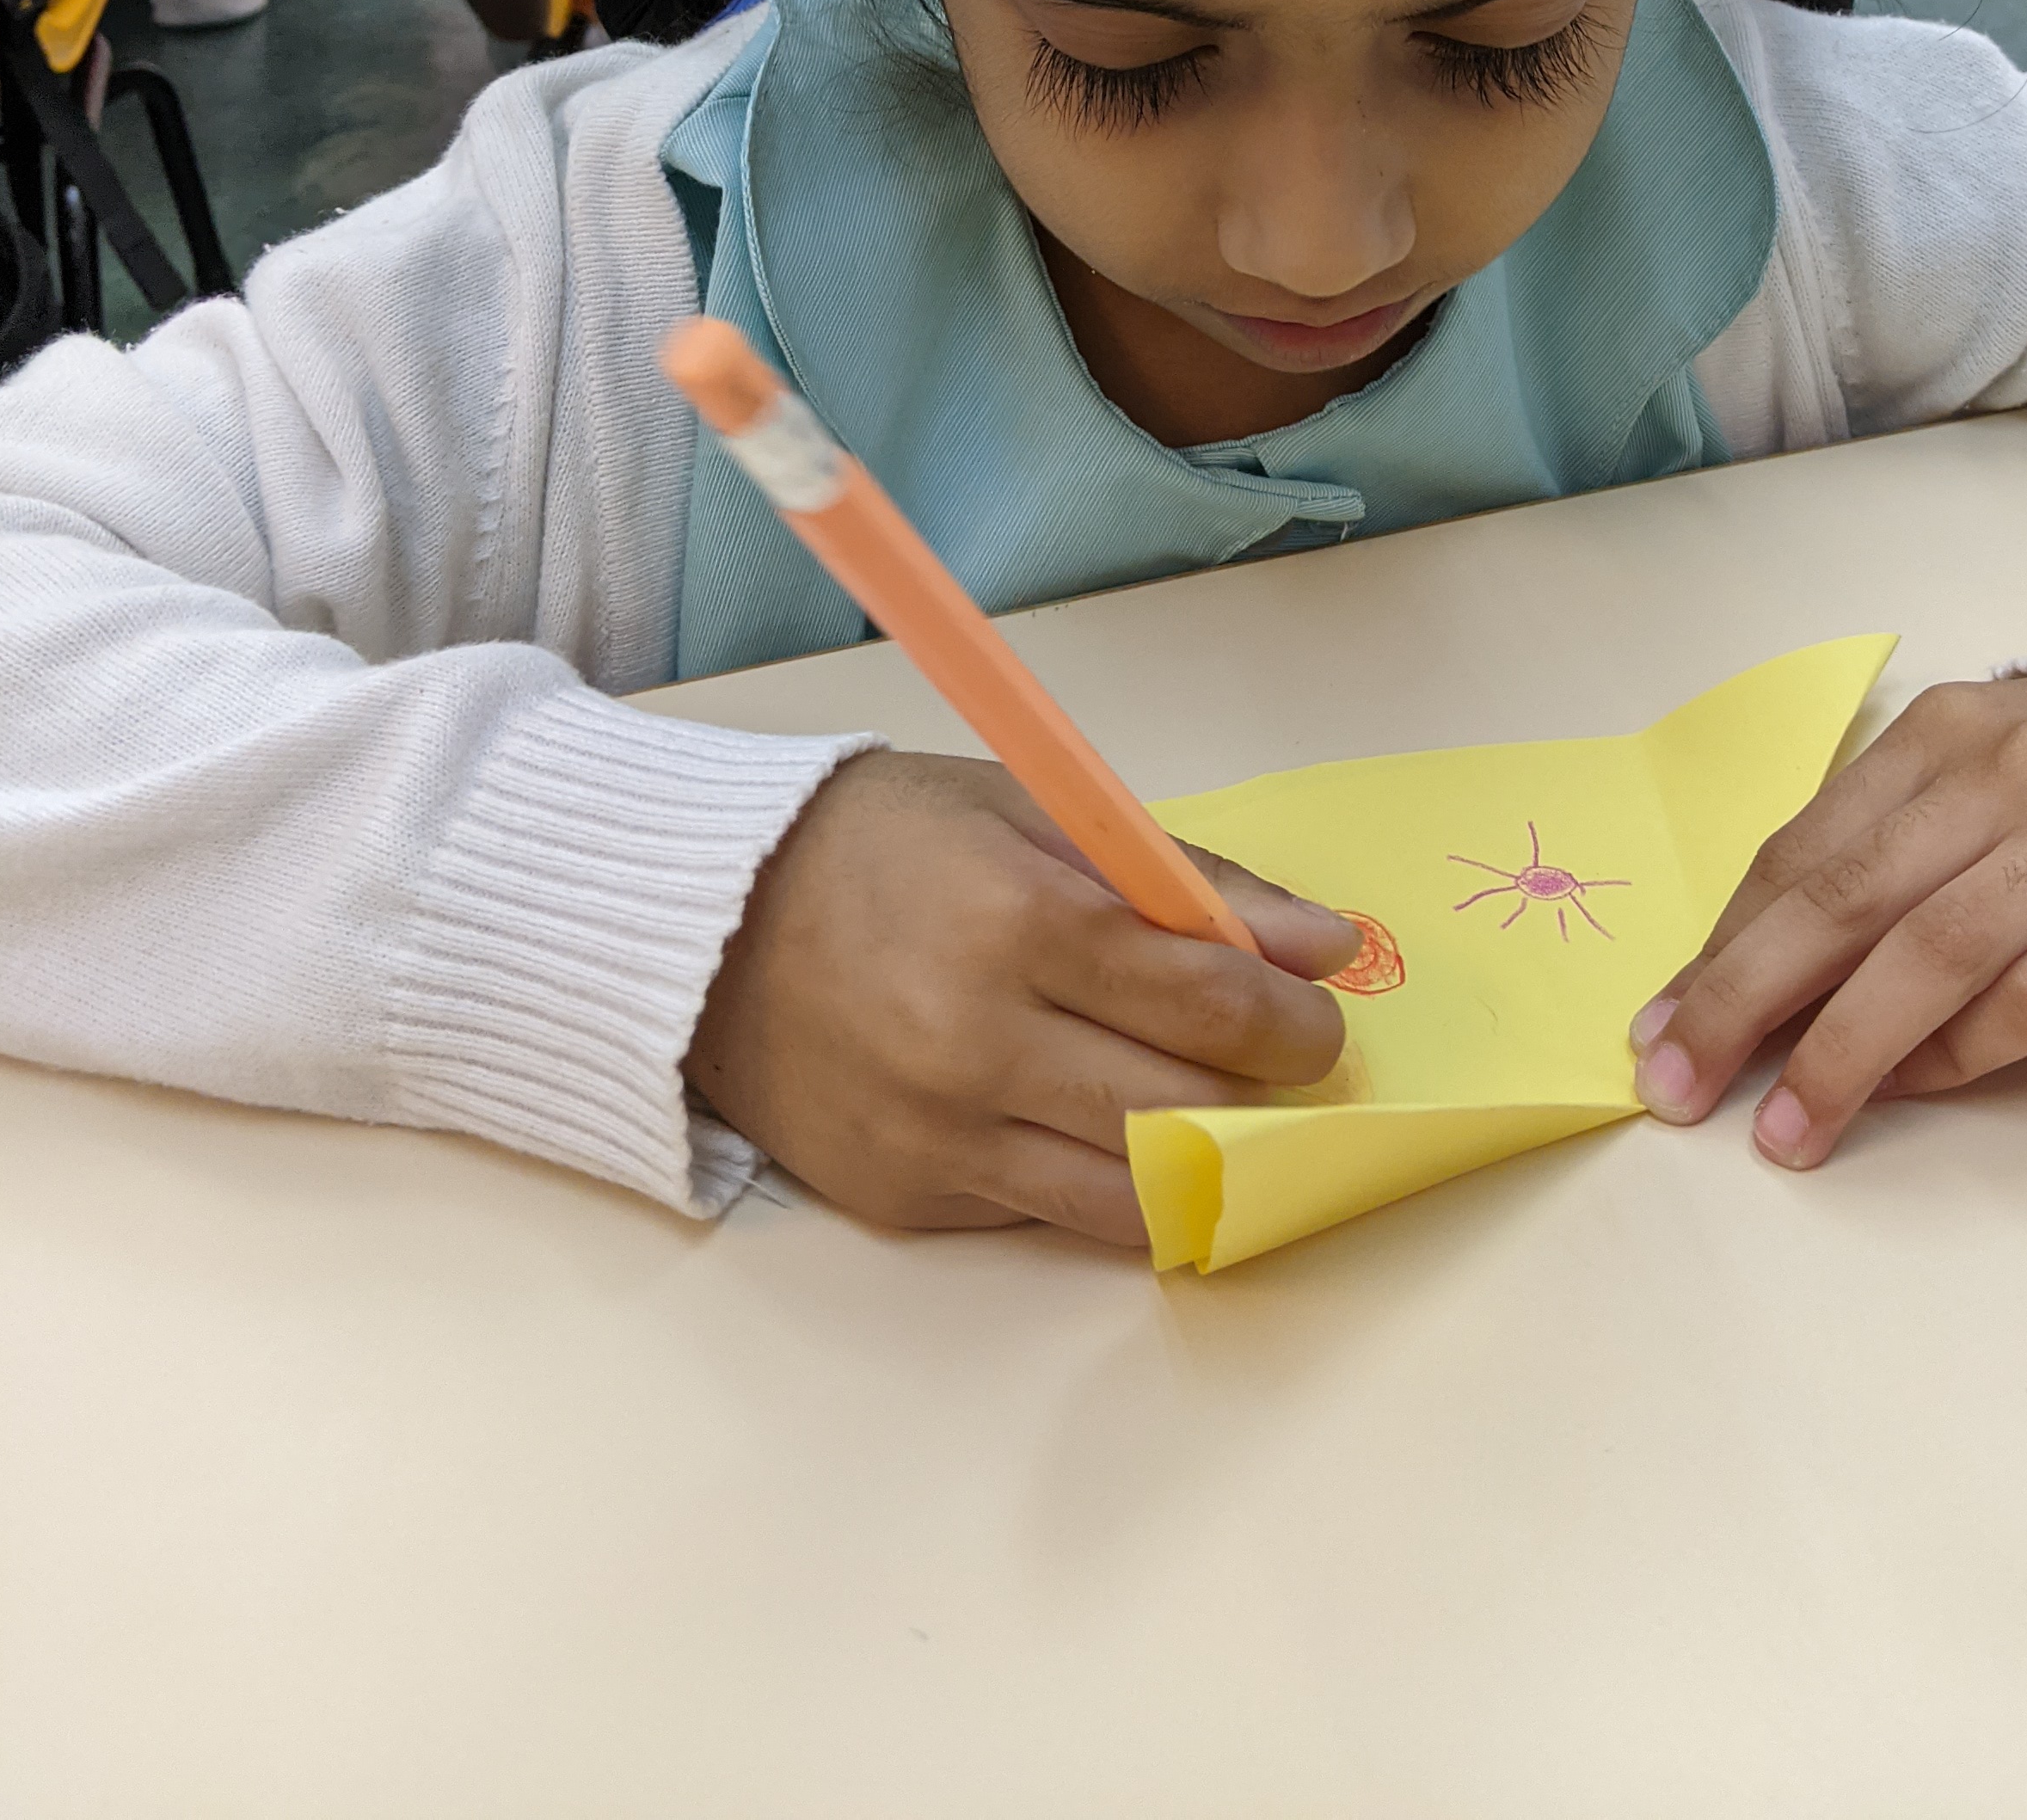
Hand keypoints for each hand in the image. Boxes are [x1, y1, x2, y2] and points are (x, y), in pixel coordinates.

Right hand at [687, 751, 1357, 1246]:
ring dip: (1200, 1158)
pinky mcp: (905, 1199)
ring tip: (1214, 1107)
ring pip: (1130, 1192)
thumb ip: (1188, 882)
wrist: (704, 925)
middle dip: (1263, 1092)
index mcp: (1018, 923)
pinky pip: (1048, 1214)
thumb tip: (1322, 947)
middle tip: (1282, 1062)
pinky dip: (1102, 1180)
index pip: (1208, 1005)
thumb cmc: (885, 844)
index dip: (1294, 1023)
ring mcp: (937, 1136)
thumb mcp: (1036, 813)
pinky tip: (1107, 1125)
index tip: (1317, 1016)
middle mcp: (977, 1044)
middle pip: (1184, 1108)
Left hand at [1630, 673, 2026, 1168]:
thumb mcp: (1981, 769)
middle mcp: (2006, 780)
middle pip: (1847, 901)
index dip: (1723, 944)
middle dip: (1744, 1000)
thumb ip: (1886, 845)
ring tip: (1782, 1129)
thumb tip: (1759, 965)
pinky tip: (1913, 1090)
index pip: (1807, 850)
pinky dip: (1962, 1052)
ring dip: (1841, 1051)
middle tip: (1676, 1085)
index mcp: (1943, 734)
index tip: (1656, 1022)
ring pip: (1932, 956)